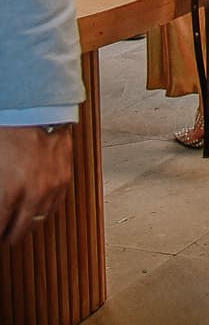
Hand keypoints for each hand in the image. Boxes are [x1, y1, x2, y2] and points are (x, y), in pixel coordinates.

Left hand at [0, 124, 73, 245]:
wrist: (35, 110)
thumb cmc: (6, 133)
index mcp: (11, 191)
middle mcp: (34, 192)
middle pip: (20, 229)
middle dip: (7, 235)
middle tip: (2, 235)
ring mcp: (53, 186)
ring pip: (39, 220)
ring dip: (26, 225)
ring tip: (16, 225)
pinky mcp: (65, 178)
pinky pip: (54, 205)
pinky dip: (43, 211)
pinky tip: (34, 210)